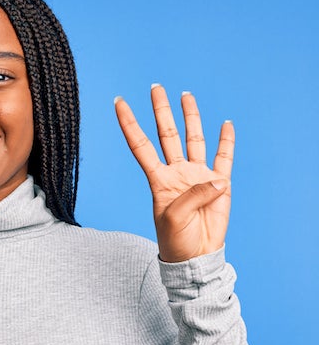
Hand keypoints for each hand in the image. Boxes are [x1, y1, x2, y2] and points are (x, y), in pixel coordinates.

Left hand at [114, 84, 233, 262]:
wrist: (195, 256)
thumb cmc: (176, 240)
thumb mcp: (174, 217)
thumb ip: (192, 195)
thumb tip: (216, 179)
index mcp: (158, 180)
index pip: (140, 145)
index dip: (129, 124)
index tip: (118, 102)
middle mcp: (176, 173)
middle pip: (167, 134)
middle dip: (161, 110)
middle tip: (156, 87)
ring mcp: (197, 176)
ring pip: (193, 139)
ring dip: (191, 117)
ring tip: (186, 95)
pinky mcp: (218, 184)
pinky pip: (223, 158)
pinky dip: (225, 142)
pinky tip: (225, 125)